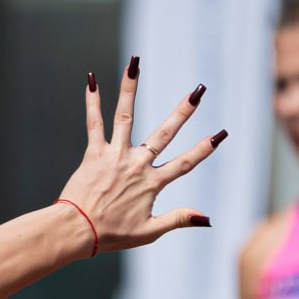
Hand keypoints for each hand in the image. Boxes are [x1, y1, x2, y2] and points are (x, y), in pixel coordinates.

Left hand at [56, 56, 223, 252]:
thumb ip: (178, 219)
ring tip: (136, 63)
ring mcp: (115, 156)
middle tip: (198, 91)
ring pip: (126, 116)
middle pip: (164, 133)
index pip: (185, 163)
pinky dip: (91, 102)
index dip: (204, 149)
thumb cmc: (111, 235)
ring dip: (131, 88)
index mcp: (152, 183)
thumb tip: (207, 218)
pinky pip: (93, 123)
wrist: (77, 231)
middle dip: (183, 111)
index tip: (221, 133)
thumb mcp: (149, 232)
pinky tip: (91, 80)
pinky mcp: (93, 154)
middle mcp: (136, 164)